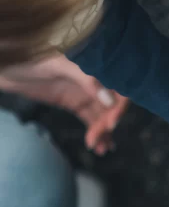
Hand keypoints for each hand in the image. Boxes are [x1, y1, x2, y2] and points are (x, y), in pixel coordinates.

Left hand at [0, 55, 127, 154]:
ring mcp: (84, 90)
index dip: (119, 104)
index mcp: (95, 62)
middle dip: (107, 123)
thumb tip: (110, 101)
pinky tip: (100, 146)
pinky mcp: (74, 102)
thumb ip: (86, 81)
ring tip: (102, 149)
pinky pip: (90, 118)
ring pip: (101, 114)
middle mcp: (94, 76)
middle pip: (111, 103)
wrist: (6, 63)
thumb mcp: (58, 66)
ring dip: (104, 132)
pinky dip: (96, 131)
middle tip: (99, 140)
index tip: (111, 122)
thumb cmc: (30, 56)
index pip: (118, 85)